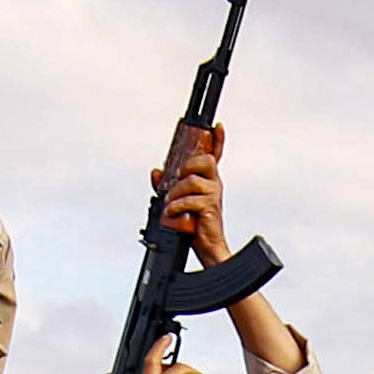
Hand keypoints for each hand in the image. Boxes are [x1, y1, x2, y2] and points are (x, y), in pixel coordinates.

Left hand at [154, 133, 230, 263]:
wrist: (206, 247)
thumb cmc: (194, 225)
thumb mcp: (177, 201)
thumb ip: (167, 185)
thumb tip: (156, 171)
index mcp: (208, 181)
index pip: (215, 156)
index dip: (218, 140)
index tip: (218, 126)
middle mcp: (213, 185)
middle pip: (206, 160)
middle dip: (188, 166)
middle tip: (178, 177)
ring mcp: (213, 195)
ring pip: (192, 181)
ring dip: (176, 192)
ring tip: (171, 204)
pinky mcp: (210, 208)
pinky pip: (190, 199)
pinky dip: (176, 206)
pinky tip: (172, 213)